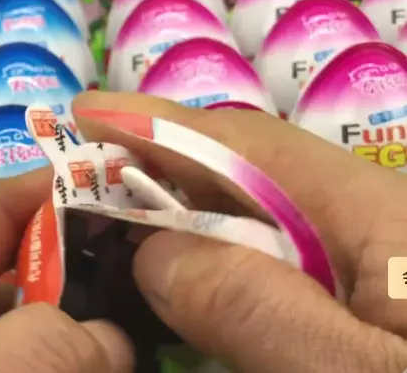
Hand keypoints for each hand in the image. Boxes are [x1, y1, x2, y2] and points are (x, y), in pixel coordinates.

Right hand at [73, 91, 406, 371]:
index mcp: (380, 215)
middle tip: (83, 184)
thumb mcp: (352, 369)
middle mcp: (371, 226)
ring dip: (184, 223)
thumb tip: (152, 252)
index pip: (248, 145)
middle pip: (249, 176)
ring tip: (116, 228)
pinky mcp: (362, 308)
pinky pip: (278, 271)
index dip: (161, 124)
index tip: (84, 114)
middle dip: (162, 170)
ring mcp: (370, 269)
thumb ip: (256, 306)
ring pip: (258, 227)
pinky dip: (220, 271)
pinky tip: (189, 283)